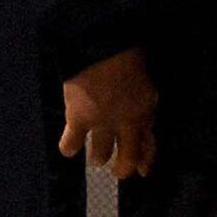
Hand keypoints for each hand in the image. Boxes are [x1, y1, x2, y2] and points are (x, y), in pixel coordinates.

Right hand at [59, 47, 156, 178]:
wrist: (103, 45)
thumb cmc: (128, 57)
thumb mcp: (146, 85)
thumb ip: (145, 108)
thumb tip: (143, 127)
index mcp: (144, 113)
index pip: (148, 146)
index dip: (145, 160)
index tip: (142, 171)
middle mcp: (125, 124)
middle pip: (126, 158)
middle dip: (122, 169)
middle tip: (116, 172)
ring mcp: (101, 123)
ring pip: (100, 154)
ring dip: (98, 156)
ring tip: (95, 157)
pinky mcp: (78, 118)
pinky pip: (71, 143)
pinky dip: (69, 147)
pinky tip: (68, 149)